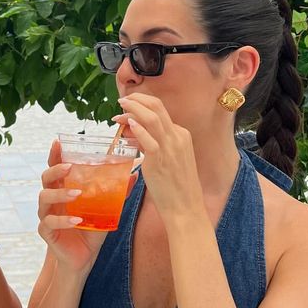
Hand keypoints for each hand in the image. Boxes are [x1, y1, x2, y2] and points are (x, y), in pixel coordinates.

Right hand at [37, 141, 106, 275]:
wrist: (83, 257)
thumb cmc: (91, 229)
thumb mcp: (106, 209)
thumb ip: (116, 192)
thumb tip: (134, 175)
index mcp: (63, 188)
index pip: (56, 167)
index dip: (55, 154)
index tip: (58, 142)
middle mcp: (52, 198)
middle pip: (45, 178)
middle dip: (55, 170)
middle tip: (69, 167)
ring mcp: (47, 214)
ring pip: (44, 198)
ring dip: (60, 193)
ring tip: (77, 194)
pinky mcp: (47, 231)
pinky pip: (49, 223)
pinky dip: (63, 220)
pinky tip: (76, 221)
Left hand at [114, 93, 205, 227]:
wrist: (186, 208)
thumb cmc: (176, 187)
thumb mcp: (170, 159)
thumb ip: (154, 143)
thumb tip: (134, 131)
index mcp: (181, 135)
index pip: (160, 111)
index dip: (141, 105)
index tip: (126, 109)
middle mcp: (177, 137)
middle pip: (157, 107)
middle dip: (137, 99)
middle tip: (122, 100)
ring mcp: (170, 148)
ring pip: (152, 117)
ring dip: (133, 109)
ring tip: (120, 108)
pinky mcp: (161, 160)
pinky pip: (149, 139)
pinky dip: (138, 129)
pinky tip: (128, 124)